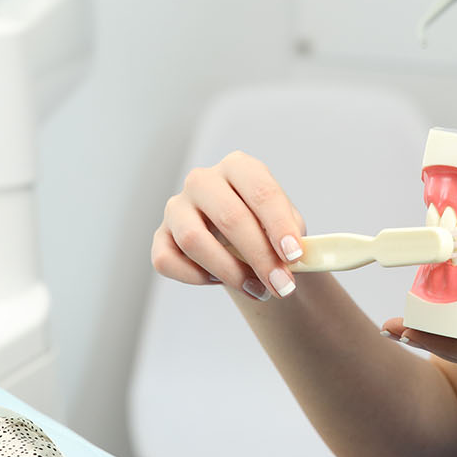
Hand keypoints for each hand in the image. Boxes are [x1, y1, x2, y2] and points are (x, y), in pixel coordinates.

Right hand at [151, 150, 306, 303]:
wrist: (242, 243)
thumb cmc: (265, 229)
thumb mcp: (286, 225)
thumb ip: (291, 236)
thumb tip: (295, 256)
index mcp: (238, 167)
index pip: (260, 191)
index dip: (279, 225)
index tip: (294, 255)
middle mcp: (202, 180)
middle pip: (229, 217)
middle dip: (260, 257)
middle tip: (281, 285)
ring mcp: (176, 207)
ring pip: (193, 239)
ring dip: (229, 271)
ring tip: (256, 288)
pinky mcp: (161, 236)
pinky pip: (168, 260)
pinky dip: (196, 277)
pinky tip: (219, 280)